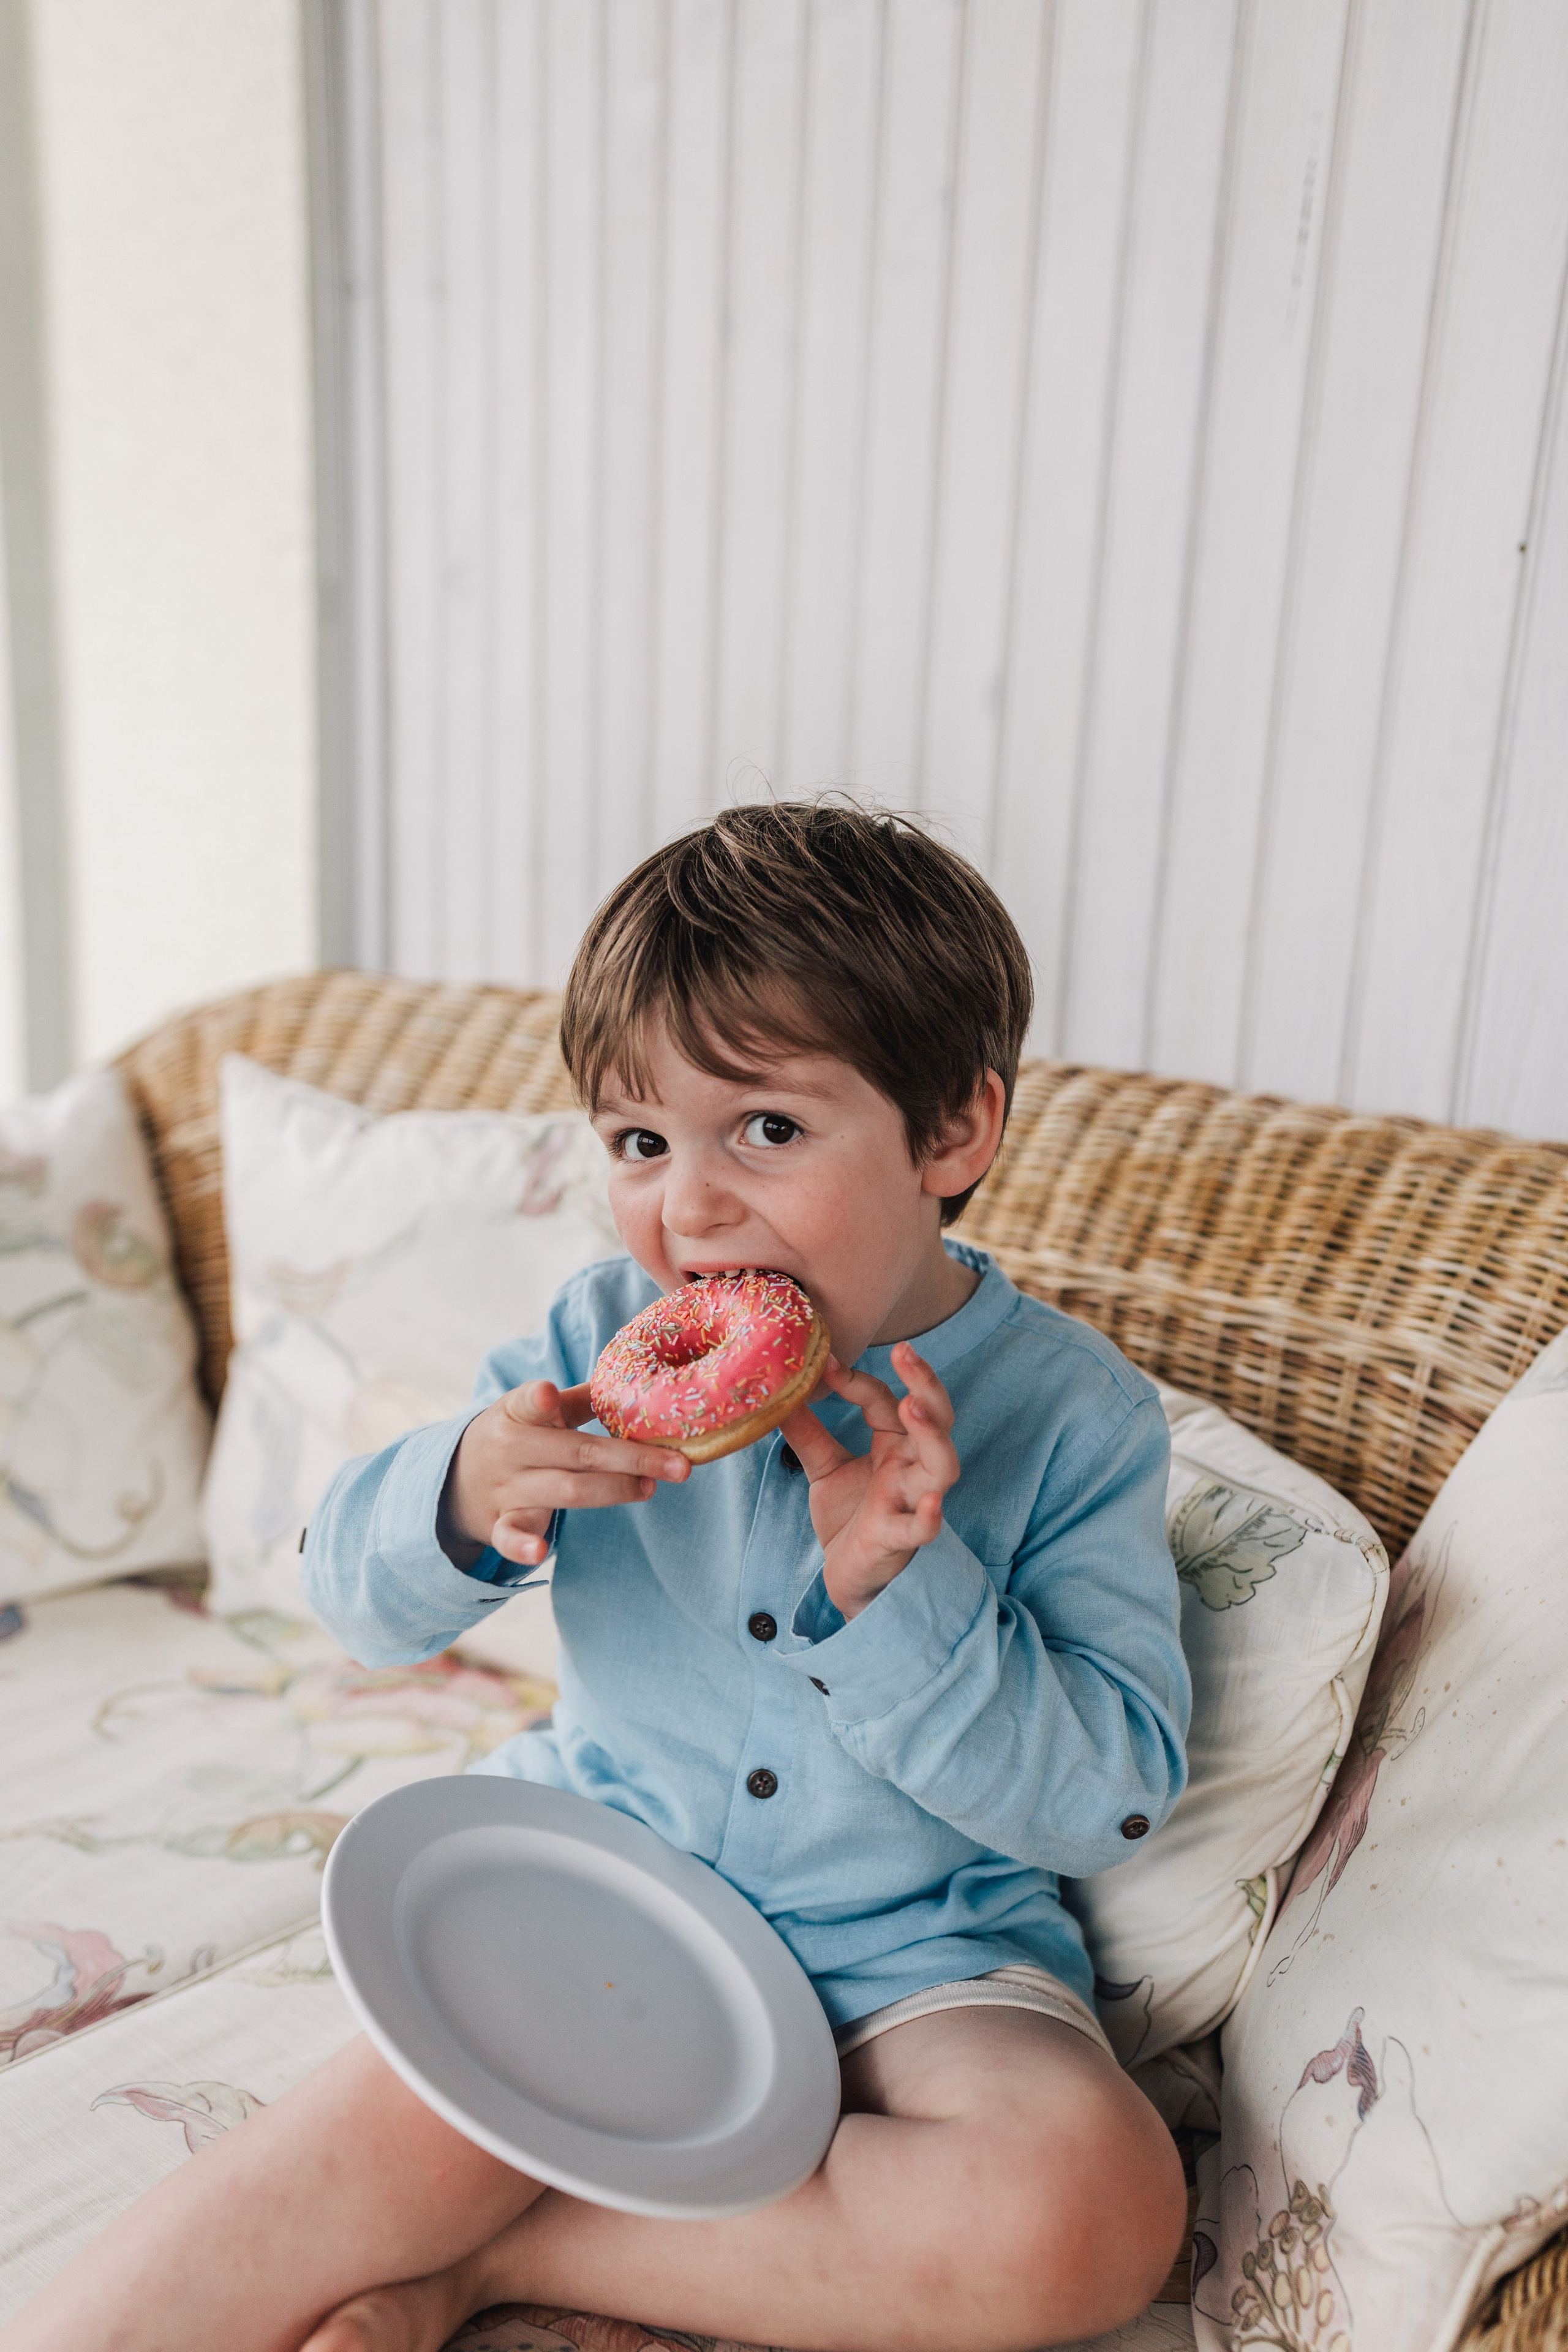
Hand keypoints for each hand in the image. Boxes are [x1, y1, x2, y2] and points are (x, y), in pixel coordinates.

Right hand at [446, 1380, 688, 1566]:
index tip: (549, 1396)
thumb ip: (579, 1400)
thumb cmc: (515, 1435)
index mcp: (517, 1413)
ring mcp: (507, 1489)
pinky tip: (540, 1554)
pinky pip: (512, 1537)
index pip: (527, 1403)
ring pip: (565, 1492)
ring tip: (650, 1488)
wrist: (455, 1479)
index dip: (539, 1401)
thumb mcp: (533, 1410)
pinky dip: (523, 1547)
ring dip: (612, 1491)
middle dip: (631, 1459)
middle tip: (679, 1465)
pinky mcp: (500, 1524)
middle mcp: (510, 1450)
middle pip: (576, 1454)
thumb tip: (636, 1386)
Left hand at [781, 1342, 958, 1620]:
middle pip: (937, 1419)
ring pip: (942, 1466)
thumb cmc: (849, 1517)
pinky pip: (923, 1527)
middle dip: (926, 1384)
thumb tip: (778, 1392)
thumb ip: (807, 1432)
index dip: (858, 1380)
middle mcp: (912, 1467)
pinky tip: (931, 1503)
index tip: (825, 1363)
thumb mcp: (824, 1468)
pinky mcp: (900, 1538)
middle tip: (905, 1351)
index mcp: (896, 1445)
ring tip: (913, 1407)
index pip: (886, 1401)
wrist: (847, 1575)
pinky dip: (930, 1517)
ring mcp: (912, 1501)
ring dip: (933, 1436)